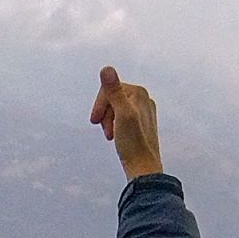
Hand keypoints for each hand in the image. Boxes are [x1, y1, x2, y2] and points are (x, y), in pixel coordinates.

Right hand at [90, 66, 163, 180]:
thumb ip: (114, 92)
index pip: (108, 89)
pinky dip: (115, 127)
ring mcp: (143, 111)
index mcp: (139, 93)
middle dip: (104, 114)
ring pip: (114, 109)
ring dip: (108, 122)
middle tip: (107, 132)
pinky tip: (118, 138)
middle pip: (111, 98)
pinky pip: (120, 118)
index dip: (99, 105)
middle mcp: (143, 99)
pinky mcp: (140, 123)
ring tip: (112, 137)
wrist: (143, 169)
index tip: (95, 121)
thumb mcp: (121, 115)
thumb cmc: (133, 144)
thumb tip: (106, 68)